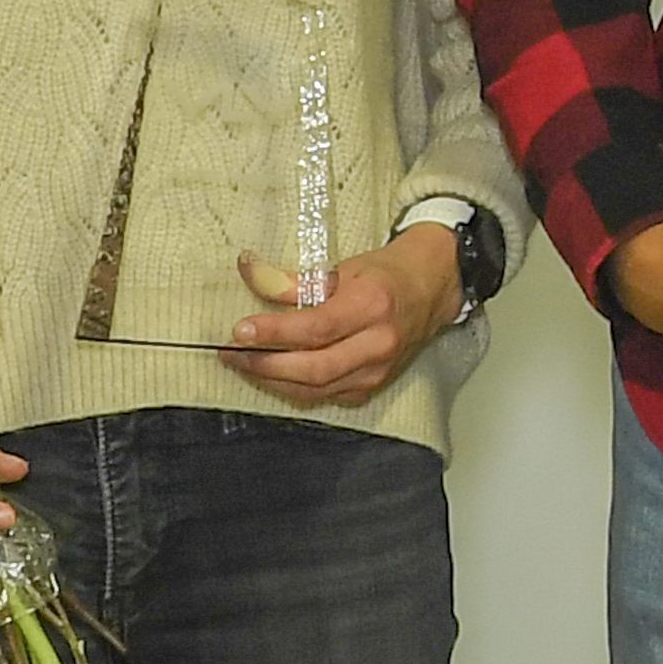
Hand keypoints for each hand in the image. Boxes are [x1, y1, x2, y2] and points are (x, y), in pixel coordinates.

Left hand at [220, 223, 461, 409]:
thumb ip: (294, 280)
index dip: (275, 332)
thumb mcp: (343, 267)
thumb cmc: (385, 275)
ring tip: (243, 364)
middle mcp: (378, 344)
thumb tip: (250, 272)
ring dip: (273, 380)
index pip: (316, 328)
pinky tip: (272, 374)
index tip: (240, 329)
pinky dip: (294, 388)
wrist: (430, 290)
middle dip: (266, 365)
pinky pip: (325, 396)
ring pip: (316, 389)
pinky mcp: (371, 387)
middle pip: (314, 369)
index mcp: (372, 306)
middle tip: (232, 353)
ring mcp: (377, 371)